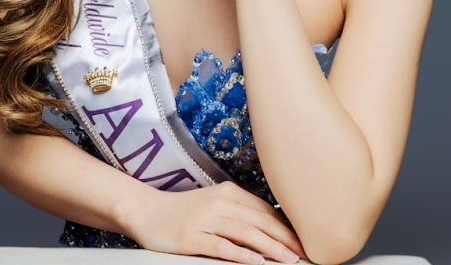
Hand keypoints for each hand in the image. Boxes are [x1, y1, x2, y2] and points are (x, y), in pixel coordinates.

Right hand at [123, 180, 305, 263]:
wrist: (145, 211)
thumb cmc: (183, 211)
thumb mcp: (214, 204)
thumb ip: (239, 212)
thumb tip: (271, 228)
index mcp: (229, 193)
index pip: (266, 211)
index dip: (287, 227)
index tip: (304, 240)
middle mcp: (220, 203)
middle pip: (261, 222)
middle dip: (286, 239)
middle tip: (304, 253)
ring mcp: (205, 219)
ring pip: (246, 234)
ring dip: (271, 248)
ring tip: (288, 259)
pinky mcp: (192, 237)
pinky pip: (222, 247)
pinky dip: (242, 254)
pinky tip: (256, 262)